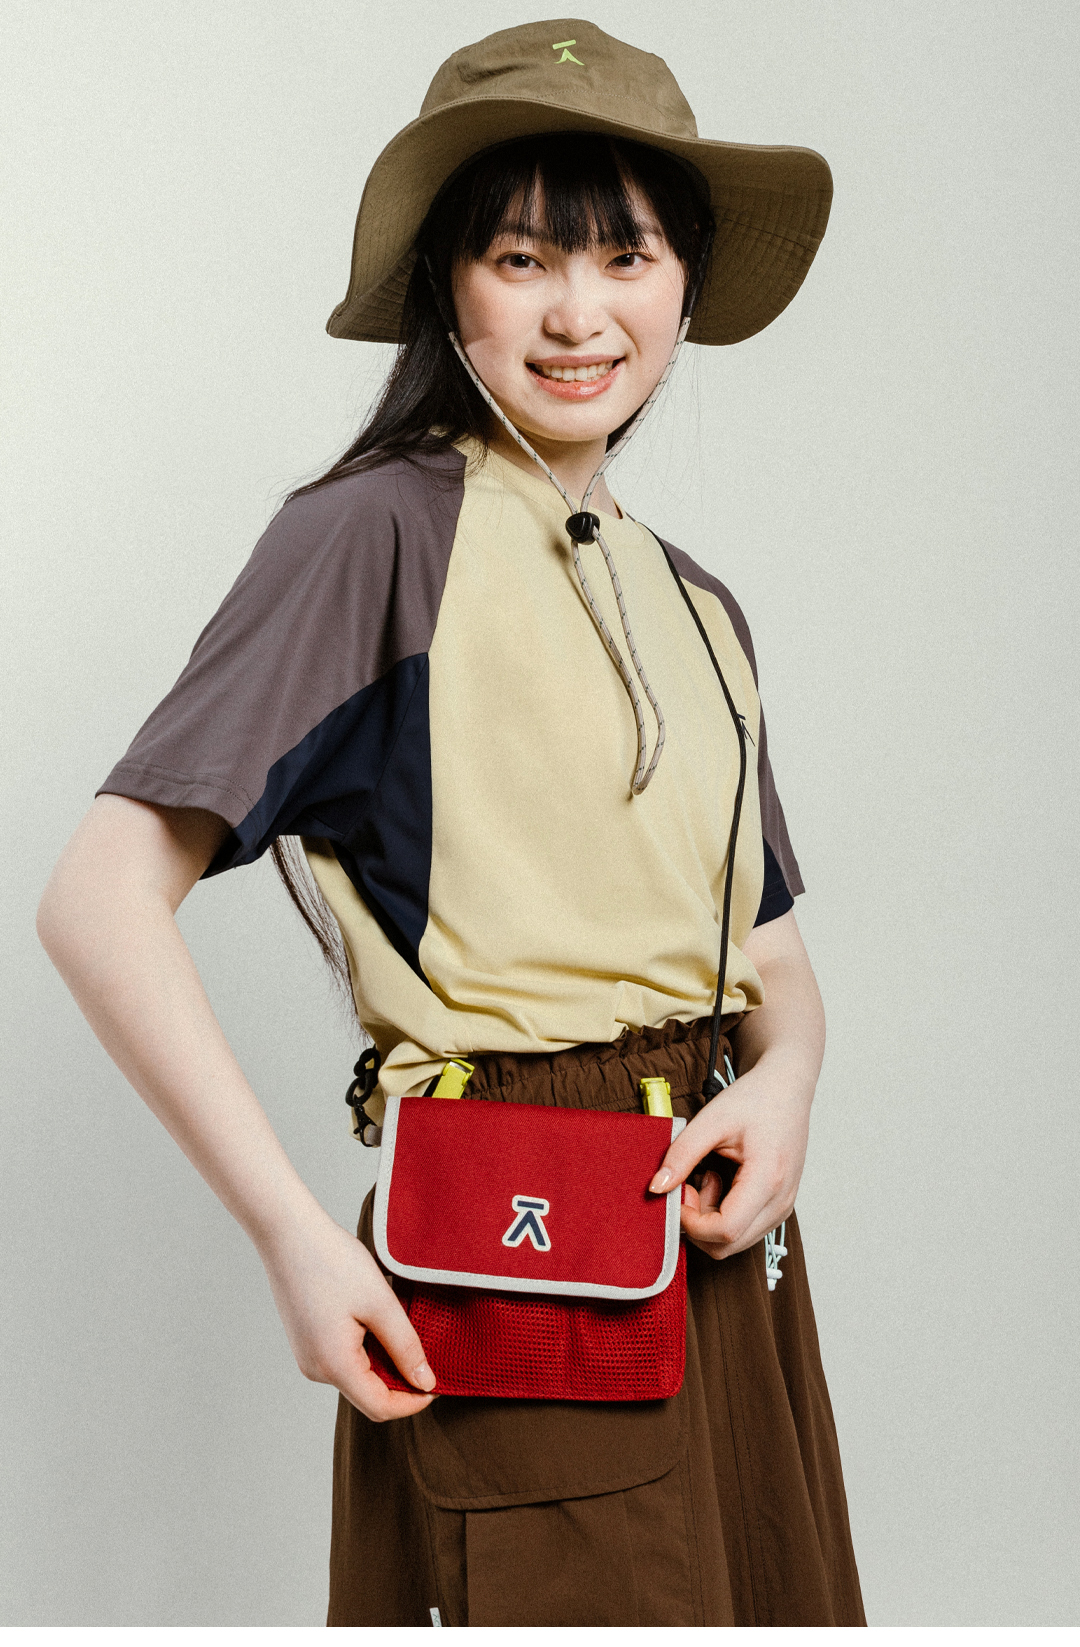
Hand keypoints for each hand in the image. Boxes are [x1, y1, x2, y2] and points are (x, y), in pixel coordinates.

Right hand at [259, 1209, 435, 1420]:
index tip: (439, 1383)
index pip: (381, 1407)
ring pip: (357, 1375)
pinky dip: (367, 1348)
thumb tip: (426, 1382)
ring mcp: (308, 1356)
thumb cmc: (333, 1262)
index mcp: (334, 1366)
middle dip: (401, 1381)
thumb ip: (405, 1346)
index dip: (414, 1401)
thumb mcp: (380, 1303)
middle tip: (427, 1351)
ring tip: (400, 1327)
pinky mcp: (307, 1341)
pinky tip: (376, 1318)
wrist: (289, 1232)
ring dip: (384, 1361)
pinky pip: (343, 1358)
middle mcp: (316, 1370)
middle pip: (368, 1394)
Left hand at [648, 1053, 811, 1258]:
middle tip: (688, 1186)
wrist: (787, 1089)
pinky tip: (721, 1183)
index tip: (679, 1192)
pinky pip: (745, 1230)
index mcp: (767, 1179)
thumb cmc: (756, 1099)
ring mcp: (783, 1207)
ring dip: (710, 1220)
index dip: (692, 1222)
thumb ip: (681, 1155)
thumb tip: (657, 1188)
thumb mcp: (711, 1120)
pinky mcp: (779, 1206)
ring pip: (735, 1243)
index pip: (725, 1230)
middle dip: (697, 1224)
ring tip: (707, 1178)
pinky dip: (723, 1216)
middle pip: (728, 1246)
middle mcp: (781, 1201)